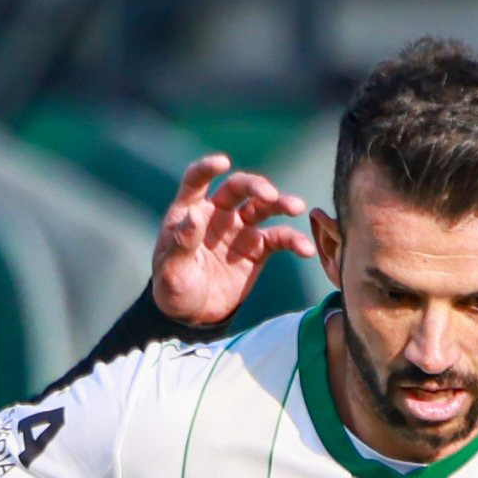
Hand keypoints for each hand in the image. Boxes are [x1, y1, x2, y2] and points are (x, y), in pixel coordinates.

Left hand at [150, 155, 312, 327]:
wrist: (193, 315)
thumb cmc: (174, 287)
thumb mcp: (171, 270)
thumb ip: (183, 241)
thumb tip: (195, 214)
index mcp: (190, 211)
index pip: (197, 181)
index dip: (208, 168)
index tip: (222, 162)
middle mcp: (218, 213)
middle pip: (238, 189)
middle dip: (255, 186)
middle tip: (270, 195)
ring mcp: (240, 229)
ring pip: (263, 208)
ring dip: (280, 203)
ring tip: (297, 207)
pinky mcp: (257, 249)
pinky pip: (278, 240)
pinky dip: (293, 241)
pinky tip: (306, 249)